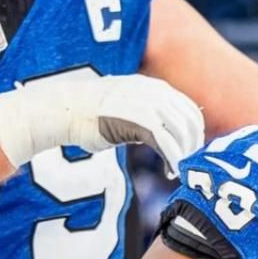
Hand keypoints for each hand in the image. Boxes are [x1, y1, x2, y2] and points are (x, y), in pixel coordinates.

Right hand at [0, 73, 203, 176]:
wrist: (63, 110)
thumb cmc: (88, 114)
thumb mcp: (124, 106)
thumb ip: (145, 114)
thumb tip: (161, 132)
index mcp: (153, 86)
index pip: (188, 108)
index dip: (195, 132)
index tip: (191, 151)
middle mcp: (154, 92)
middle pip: (189, 121)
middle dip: (193, 146)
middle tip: (187, 165)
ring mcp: (146, 105)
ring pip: (181, 133)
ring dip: (184, 155)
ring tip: (177, 171)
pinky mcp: (137, 121)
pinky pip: (166, 143)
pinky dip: (173, 159)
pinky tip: (169, 171)